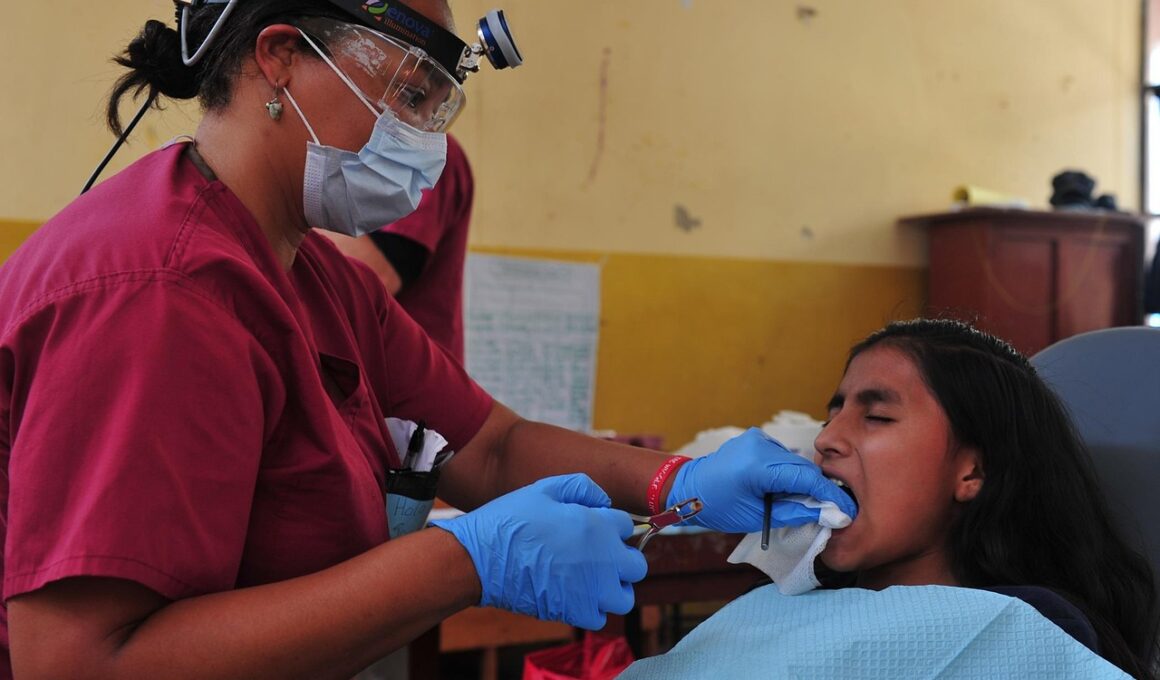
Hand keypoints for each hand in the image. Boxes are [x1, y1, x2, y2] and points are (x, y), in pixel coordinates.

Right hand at [430, 474, 647, 629]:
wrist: (481, 559)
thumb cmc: (510, 520)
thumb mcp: (545, 489)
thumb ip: (581, 488)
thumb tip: (603, 501)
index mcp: (598, 526)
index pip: (626, 526)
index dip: (610, 525)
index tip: (595, 528)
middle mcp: (603, 560)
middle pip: (636, 565)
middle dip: (622, 559)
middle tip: (599, 556)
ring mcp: (592, 590)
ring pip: (624, 596)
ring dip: (613, 588)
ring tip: (592, 580)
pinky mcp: (575, 612)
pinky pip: (600, 617)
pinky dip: (593, 609)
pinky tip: (576, 595)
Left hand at [668, 427, 856, 533]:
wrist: (688, 487)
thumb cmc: (718, 506)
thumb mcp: (757, 517)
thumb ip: (794, 513)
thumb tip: (826, 514)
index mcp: (757, 467)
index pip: (805, 478)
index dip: (829, 494)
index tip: (847, 508)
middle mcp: (759, 446)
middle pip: (803, 467)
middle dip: (820, 489)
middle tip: (835, 509)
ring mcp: (757, 438)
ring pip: (794, 461)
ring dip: (803, 481)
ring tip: (807, 503)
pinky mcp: (756, 438)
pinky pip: (783, 456)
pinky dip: (789, 472)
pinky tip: (784, 488)